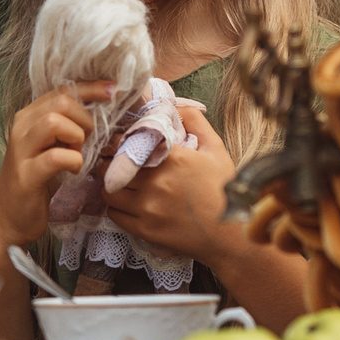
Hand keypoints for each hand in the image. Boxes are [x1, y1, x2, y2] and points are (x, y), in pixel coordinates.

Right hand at [0, 81, 111, 248]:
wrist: (9, 217)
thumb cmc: (37, 180)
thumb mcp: (52, 146)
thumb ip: (68, 126)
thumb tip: (102, 111)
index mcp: (29, 116)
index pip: (62, 89)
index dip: (90, 88)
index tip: (113, 90)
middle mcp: (21, 127)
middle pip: (61, 101)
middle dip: (85, 118)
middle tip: (89, 139)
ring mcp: (21, 150)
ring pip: (54, 122)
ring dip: (77, 136)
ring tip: (79, 152)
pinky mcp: (26, 175)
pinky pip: (56, 157)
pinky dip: (73, 160)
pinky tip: (75, 169)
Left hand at [102, 107, 237, 261]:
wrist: (230, 234)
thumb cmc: (224, 190)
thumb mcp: (215, 148)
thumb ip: (195, 121)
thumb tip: (175, 105)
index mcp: (172, 158)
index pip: (127, 141)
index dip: (118, 141)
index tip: (120, 142)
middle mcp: (155, 181)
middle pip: (112, 165)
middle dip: (111, 161)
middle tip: (114, 161)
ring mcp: (148, 207)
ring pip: (109, 190)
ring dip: (111, 184)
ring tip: (118, 182)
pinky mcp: (144, 229)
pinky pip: (114, 215)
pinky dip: (115, 207)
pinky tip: (125, 203)